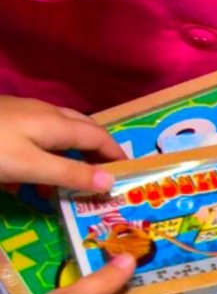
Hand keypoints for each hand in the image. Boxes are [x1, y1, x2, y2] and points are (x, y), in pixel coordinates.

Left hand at [0, 96, 123, 191]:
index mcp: (58, 124)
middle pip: (83, 129)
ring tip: (65, 181)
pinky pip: (37, 135)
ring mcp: (25, 112)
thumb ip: (70, 173)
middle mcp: (46, 113)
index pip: (100, 136)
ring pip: (59, 132)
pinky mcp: (7, 118)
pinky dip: (46, 153)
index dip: (116, 154)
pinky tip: (30, 169)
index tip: (128, 175)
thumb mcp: (30, 165)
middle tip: (102, 177)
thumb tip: (112, 181)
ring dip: (69, 155)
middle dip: (97, 152)